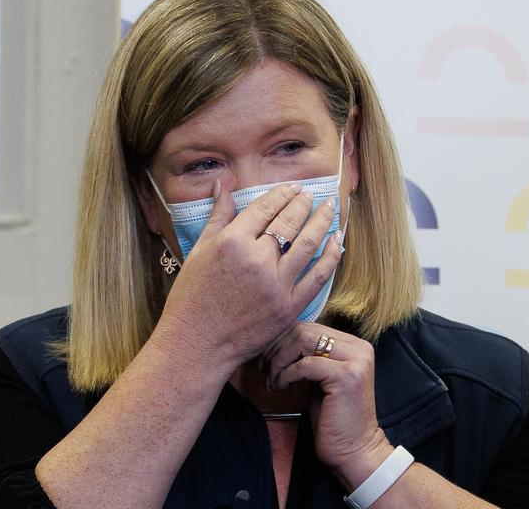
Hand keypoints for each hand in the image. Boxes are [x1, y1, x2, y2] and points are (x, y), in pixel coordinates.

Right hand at [156, 181, 341, 367]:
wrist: (196, 345)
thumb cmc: (191, 299)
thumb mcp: (198, 251)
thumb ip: (217, 216)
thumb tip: (222, 183)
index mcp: (231, 243)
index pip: (265, 209)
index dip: (282, 194)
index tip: (293, 187)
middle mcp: (256, 260)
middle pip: (289, 222)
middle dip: (304, 204)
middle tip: (312, 194)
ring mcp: (276, 285)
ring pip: (307, 244)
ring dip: (322, 221)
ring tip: (330, 207)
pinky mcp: (289, 307)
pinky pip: (318, 276)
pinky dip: (331, 256)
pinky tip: (337, 240)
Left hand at [265, 321, 390, 484]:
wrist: (354, 449)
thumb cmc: (332, 417)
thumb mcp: (320, 379)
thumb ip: (309, 357)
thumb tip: (277, 341)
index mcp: (354, 344)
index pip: (310, 326)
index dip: (283, 340)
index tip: (268, 361)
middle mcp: (359, 347)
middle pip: (304, 329)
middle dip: (277, 348)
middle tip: (265, 370)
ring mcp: (355, 360)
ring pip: (303, 340)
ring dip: (279, 360)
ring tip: (273, 380)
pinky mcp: (347, 376)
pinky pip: (304, 364)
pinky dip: (286, 375)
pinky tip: (281, 388)